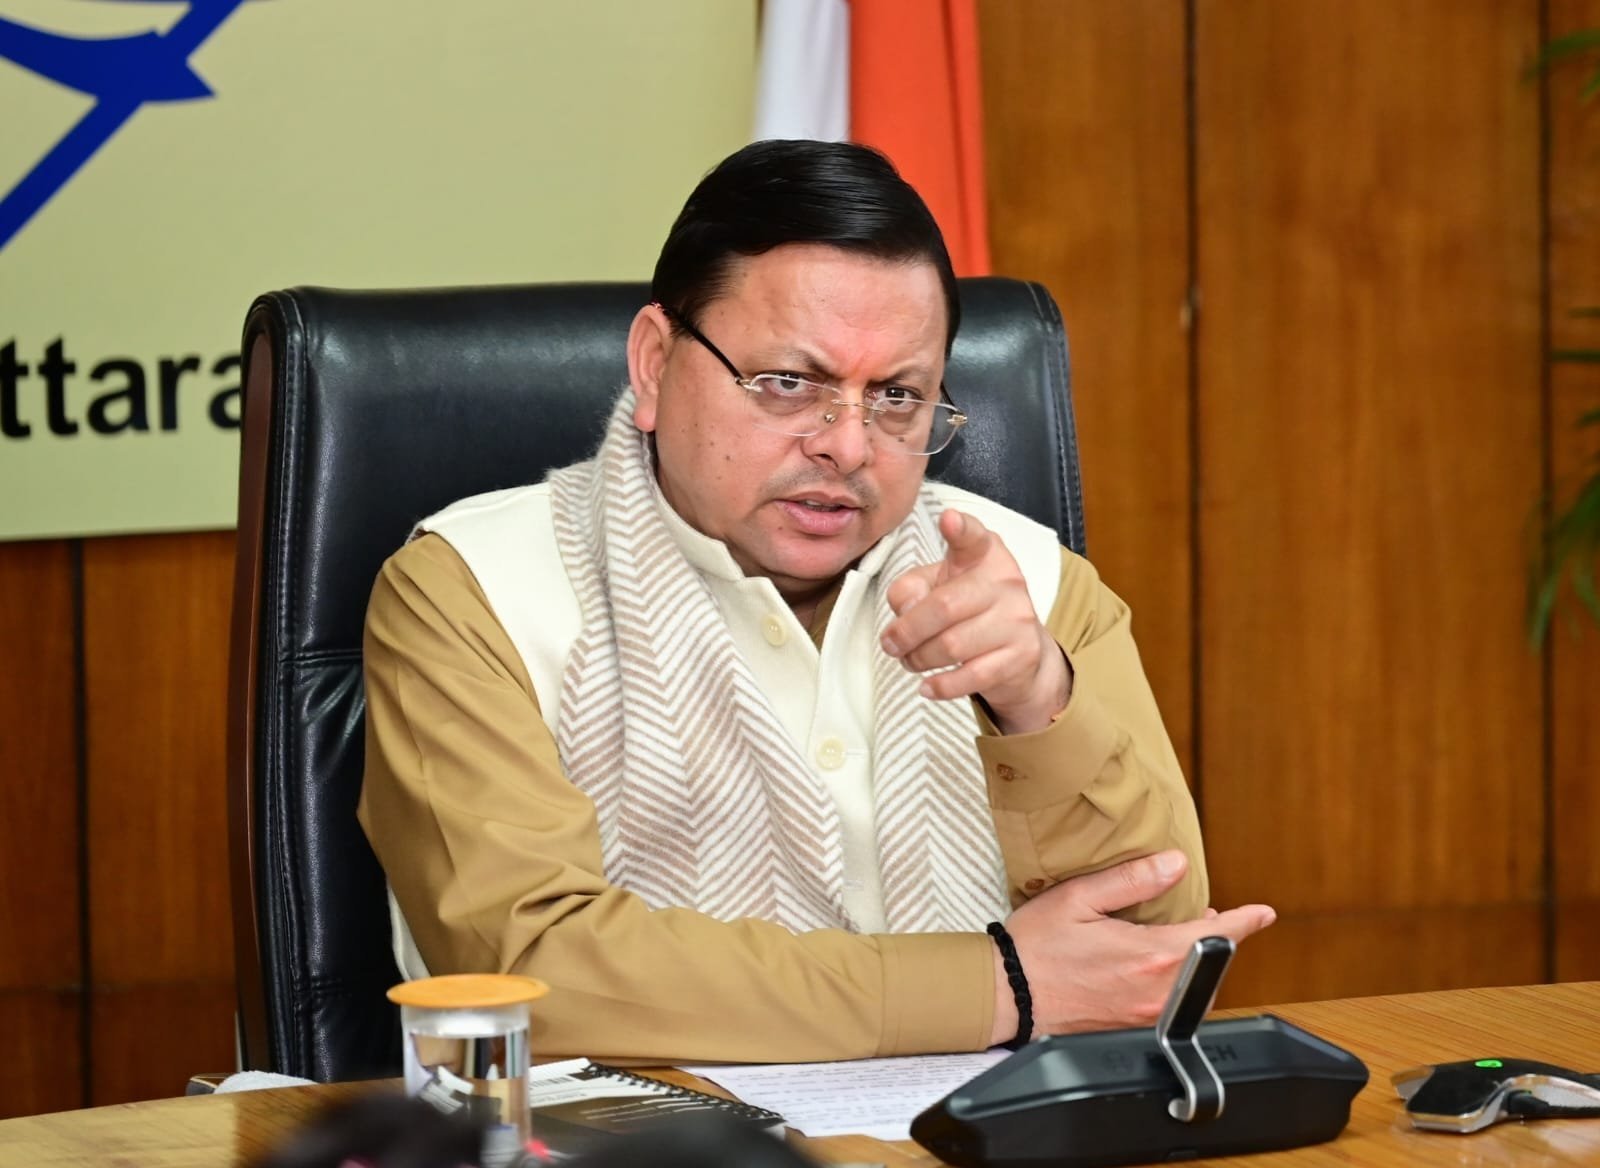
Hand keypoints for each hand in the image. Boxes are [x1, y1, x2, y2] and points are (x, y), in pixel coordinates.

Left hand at [882, 509, 1070, 733]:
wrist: (1020, 651)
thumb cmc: (970, 609)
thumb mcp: (939, 585)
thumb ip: (912, 587)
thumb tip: (905, 610)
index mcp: (984, 554)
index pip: (974, 537)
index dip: (961, 529)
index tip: (948, 519)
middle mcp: (1006, 581)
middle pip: (944, 606)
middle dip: (907, 631)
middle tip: (891, 643)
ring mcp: (1017, 619)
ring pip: (952, 645)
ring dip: (919, 658)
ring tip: (910, 661)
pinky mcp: (1020, 656)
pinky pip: (971, 676)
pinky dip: (942, 686)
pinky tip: (927, 687)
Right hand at [988, 851, 1276, 1044]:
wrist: (1008, 996)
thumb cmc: (1036, 946)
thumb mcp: (1079, 897)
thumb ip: (1132, 880)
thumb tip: (1176, 864)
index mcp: (1150, 954)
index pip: (1216, 936)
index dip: (1245, 922)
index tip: (1264, 914)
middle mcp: (1157, 991)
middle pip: (1210, 964)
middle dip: (1211, 939)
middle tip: (1199, 916)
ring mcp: (1147, 1016)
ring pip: (1194, 989)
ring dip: (1194, 964)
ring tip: (1175, 941)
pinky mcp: (1133, 1030)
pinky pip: (1172, 1008)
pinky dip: (1175, 986)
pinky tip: (1152, 970)